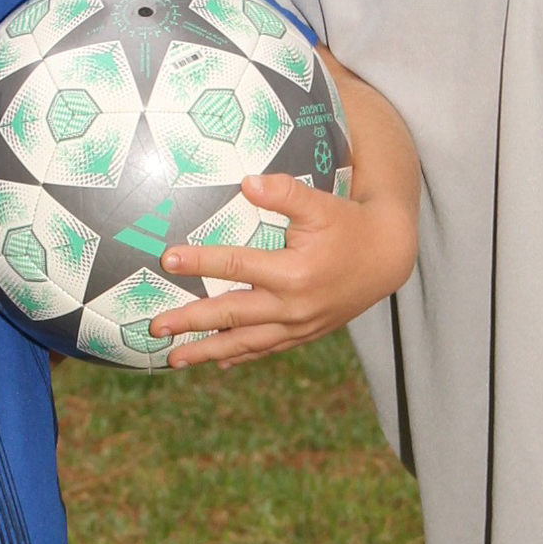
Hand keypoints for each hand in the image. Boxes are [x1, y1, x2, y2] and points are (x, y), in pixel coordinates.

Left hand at [152, 174, 410, 367]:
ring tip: (174, 359)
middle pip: (232, 315)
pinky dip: (242, 356)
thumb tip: (247, 182)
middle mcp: (293, 306)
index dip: (199, 262)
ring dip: (208, 351)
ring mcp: (299, 325)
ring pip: (246, 342)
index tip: (166, 259)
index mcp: (293, 272)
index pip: (236, 266)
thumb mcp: (321, 203)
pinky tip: (218, 361)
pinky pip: (268, 348)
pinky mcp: (306, 333)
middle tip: (154, 327)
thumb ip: (284, 192)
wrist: (387, 257)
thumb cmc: (349, 224)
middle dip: (191, 321)